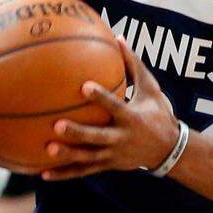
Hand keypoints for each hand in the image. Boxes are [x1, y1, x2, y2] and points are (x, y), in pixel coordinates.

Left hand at [41, 36, 179, 180]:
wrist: (169, 149)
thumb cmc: (158, 113)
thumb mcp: (151, 89)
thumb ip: (133, 65)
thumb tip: (118, 38)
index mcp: (132, 117)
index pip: (114, 106)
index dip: (100, 97)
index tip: (83, 87)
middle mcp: (122, 138)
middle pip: (97, 137)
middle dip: (78, 133)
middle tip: (56, 125)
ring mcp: (114, 154)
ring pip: (88, 157)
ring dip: (68, 155)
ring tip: (47, 150)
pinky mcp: (108, 165)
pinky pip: (84, 171)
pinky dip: (64, 174)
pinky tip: (42, 173)